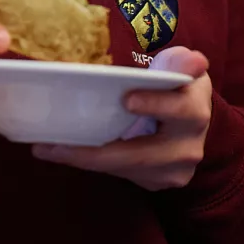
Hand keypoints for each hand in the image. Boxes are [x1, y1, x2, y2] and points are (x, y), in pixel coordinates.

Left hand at [32, 47, 213, 190]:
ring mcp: (175, 170)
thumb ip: (183, 62)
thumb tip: (196, 61)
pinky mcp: (159, 182)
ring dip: (85, 160)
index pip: (180, 109)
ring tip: (47, 149)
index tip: (127, 100)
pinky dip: (92, 164)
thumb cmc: (175, 85)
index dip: (155, 105)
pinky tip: (63, 154)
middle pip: (142, 154)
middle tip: (56, 145)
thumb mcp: (179, 66)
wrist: (190, 118)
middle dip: (98, 152)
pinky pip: (121, 175)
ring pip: (126, 169)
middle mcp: (190, 146)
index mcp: (195, 110)